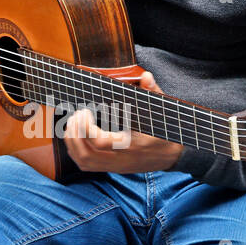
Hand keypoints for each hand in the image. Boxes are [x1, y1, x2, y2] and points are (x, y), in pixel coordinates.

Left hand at [62, 69, 182, 173]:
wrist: (172, 155)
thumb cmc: (165, 131)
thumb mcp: (161, 111)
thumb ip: (153, 93)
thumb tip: (146, 76)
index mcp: (132, 145)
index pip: (100, 142)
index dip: (86, 128)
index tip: (85, 111)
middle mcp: (121, 159)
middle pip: (87, 155)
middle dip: (76, 134)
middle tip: (76, 115)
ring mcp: (115, 166)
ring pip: (84, 162)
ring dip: (73, 143)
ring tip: (73, 124)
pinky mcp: (112, 168)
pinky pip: (87, 165)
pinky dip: (76, 151)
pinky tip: (76, 135)